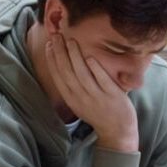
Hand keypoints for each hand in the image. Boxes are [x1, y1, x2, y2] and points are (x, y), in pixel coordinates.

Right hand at [49, 23, 138, 152]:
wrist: (116, 131)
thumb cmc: (97, 112)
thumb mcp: (79, 102)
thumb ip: (71, 87)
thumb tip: (63, 65)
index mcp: (71, 99)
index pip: (58, 76)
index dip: (52, 60)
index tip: (50, 44)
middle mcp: (81, 98)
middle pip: (67, 72)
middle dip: (60, 53)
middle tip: (57, 36)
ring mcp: (96, 97)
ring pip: (82, 74)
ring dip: (75, 56)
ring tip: (71, 40)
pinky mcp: (112, 96)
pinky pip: (102, 80)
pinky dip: (95, 68)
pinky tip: (89, 56)